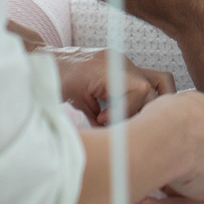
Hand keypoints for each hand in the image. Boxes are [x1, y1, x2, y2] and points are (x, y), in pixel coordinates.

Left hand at [44, 46, 174, 124]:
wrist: (45, 60)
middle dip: (141, 111)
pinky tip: (133, 112)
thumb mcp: (74, 106)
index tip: (104, 120)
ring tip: (137, 120)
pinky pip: (146, 78)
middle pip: (152, 87)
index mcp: (107, 68)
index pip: (140, 90)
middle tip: (120, 125)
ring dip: (152, 102)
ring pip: (158, 80)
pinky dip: (146, 96)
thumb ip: (97, 124)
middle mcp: (120, 61)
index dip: (128, 110)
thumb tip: (115, 143)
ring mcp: (124, 61)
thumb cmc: (56, 81)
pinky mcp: (123, 65)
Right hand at [139, 91, 203, 200]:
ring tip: (172, 166)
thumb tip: (178, 114)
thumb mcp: (178, 100)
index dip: (199, 134)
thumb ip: (187, 110)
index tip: (185, 137)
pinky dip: (187, 187)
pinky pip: (200, 189)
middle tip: (181, 154)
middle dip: (203, 154)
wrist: (165, 139)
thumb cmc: (165, 116)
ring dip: (196, 172)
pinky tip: (172, 177)